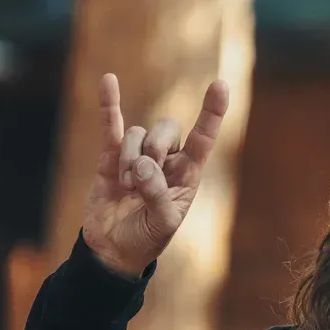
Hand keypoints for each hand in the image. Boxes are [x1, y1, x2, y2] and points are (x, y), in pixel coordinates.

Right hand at [83, 72, 229, 278]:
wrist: (113, 249)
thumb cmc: (146, 238)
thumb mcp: (162, 224)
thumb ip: (156, 194)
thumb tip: (142, 164)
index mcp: (186, 174)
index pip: (203, 137)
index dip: (212, 113)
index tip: (220, 85)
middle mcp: (166, 160)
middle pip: (166, 129)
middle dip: (154, 147)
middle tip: (141, 177)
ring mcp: (137, 155)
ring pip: (137, 133)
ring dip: (129, 158)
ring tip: (125, 188)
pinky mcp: (111, 157)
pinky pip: (112, 125)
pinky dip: (110, 104)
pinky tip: (108, 80)